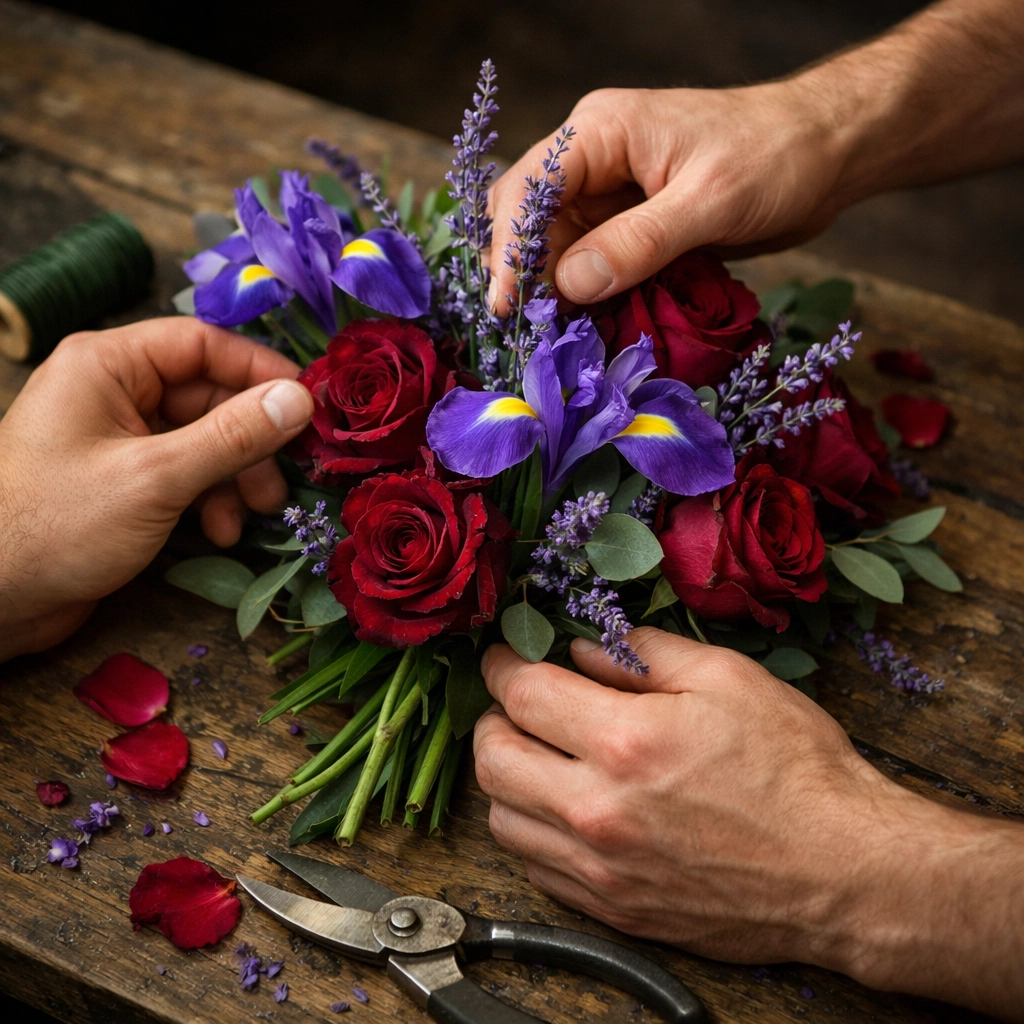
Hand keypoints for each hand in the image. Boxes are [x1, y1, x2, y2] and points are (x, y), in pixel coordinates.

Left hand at [0, 317, 312, 659]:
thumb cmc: (57, 524)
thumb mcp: (157, 477)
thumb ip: (233, 436)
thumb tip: (299, 399)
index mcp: (108, 366)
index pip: (202, 345)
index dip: (260, 371)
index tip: (310, 403)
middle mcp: (115, 393)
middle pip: (210, 396)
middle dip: (252, 440)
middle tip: (286, 476)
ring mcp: (122, 439)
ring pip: (205, 439)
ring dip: (237, 476)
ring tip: (256, 513)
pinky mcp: (127, 481)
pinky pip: (188, 472)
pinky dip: (212, 498)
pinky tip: (221, 531)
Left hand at [474, 628, 1023, 1018]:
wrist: (845, 873)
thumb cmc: (798, 770)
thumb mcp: (729, 679)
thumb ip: (645, 654)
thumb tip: (585, 649)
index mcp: (626, 742)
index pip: (522, 694)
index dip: (502, 665)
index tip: (505, 656)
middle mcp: (600, 811)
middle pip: (493, 758)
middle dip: (493, 718)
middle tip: (517, 703)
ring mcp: (603, 868)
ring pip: (503, 820)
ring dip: (509, 777)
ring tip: (540, 755)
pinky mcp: (615, 909)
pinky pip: (536, 868)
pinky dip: (534, 831)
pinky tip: (564, 808)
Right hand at [489, 81, 842, 310]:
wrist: (828, 152)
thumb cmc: (778, 158)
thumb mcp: (710, 202)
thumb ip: (638, 243)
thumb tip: (569, 285)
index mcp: (602, 131)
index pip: (529, 187)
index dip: (510, 248)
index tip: (506, 306)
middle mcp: (595, 158)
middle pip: (528, 216)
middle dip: (521, 271)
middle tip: (527, 330)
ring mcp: (610, 192)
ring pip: (554, 245)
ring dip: (551, 288)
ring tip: (553, 336)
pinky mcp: (631, 223)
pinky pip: (589, 260)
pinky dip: (583, 292)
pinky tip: (585, 323)